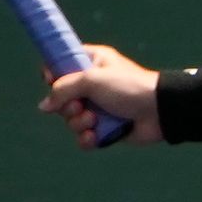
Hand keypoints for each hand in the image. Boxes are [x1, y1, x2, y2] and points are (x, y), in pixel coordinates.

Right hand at [43, 47, 158, 149]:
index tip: (51, 80)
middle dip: (67, 106)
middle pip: (62, 97)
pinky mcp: (104, 128)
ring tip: (94, 120)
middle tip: (80, 105)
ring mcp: (98, 107)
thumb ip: (63, 89)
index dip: (53, 73)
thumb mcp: (92, 79)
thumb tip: (43, 106)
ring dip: (78, 123)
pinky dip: (86, 139)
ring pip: (71, 119)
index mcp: (91, 62)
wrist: (158, 111)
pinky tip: (94, 136)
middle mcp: (93, 84)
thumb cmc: (128, 86)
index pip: (62, 64)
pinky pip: (83, 137)